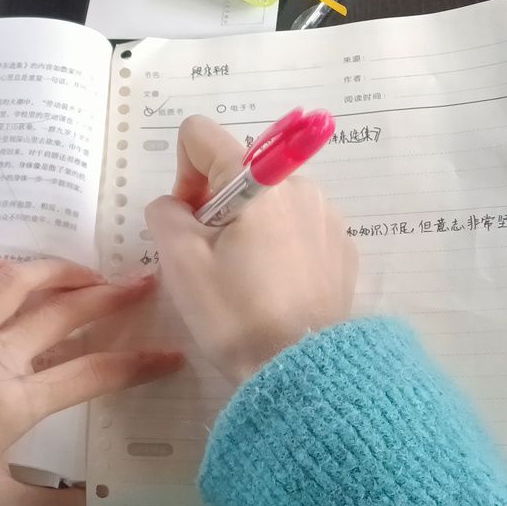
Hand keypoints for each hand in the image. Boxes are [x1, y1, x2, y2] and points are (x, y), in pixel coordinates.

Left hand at [0, 256, 182, 505]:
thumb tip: (102, 505)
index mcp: (14, 405)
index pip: (92, 374)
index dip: (138, 364)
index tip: (170, 355)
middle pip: (63, 314)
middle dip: (111, 297)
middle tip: (144, 284)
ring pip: (16, 284)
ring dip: (59, 271)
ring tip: (89, 272)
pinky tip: (9, 267)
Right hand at [146, 115, 357, 384]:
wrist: (303, 370)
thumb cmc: (235, 313)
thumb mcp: (180, 261)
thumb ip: (164, 214)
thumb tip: (177, 205)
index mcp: (256, 180)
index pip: (200, 135)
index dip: (181, 173)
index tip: (188, 221)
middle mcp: (297, 183)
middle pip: (234, 170)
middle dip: (213, 205)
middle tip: (210, 260)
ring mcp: (326, 214)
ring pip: (265, 199)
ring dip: (245, 225)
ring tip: (243, 278)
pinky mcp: (341, 245)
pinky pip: (295, 226)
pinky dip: (276, 244)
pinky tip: (273, 287)